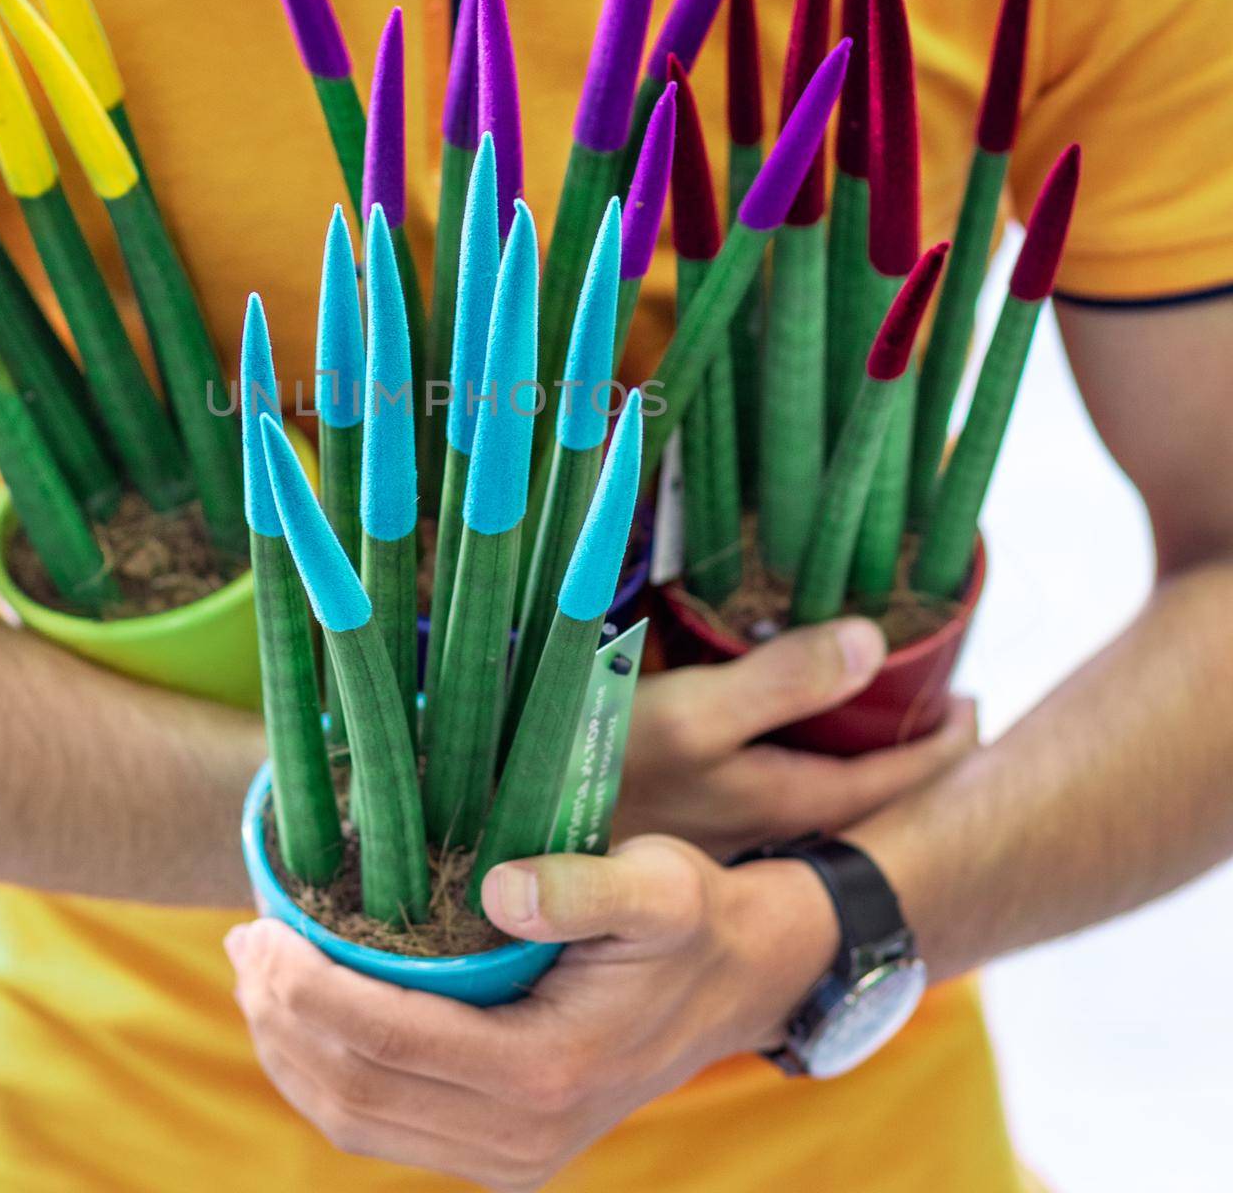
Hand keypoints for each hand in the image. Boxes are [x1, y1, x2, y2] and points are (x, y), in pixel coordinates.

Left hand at [227, 836, 839, 1191]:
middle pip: (353, 1091)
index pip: (384, 1040)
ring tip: (256, 975)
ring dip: (289, 1052)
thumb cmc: (687, 920)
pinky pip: (383, 1129)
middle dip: (279, 1017)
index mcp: (546, 1072)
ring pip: (355, 1122)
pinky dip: (325, 1077)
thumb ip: (583, 888)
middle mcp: (521, 1137)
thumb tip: (496, 888)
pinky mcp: (499, 1150)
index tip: (262, 926)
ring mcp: (509, 1156)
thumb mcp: (658, 885)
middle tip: (244, 940)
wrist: (732, 980)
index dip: (306, 987)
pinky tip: (305, 1018)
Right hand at [620, 617, 977, 854]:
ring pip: (821, 800)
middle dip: (911, 758)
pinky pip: (775, 797)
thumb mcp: (692, 713)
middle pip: (868, 800)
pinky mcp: (686, 824)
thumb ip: (783, 680)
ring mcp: (726, 833)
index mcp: (782, 803)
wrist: (502, 820)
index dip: (945, 746)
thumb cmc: (594, 766)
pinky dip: (803, 765)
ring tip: (871, 717)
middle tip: (939, 710)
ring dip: (857, 762)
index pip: (896, 782)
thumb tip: (879, 644)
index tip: (976, 706)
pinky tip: (782, 740)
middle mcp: (766, 832)